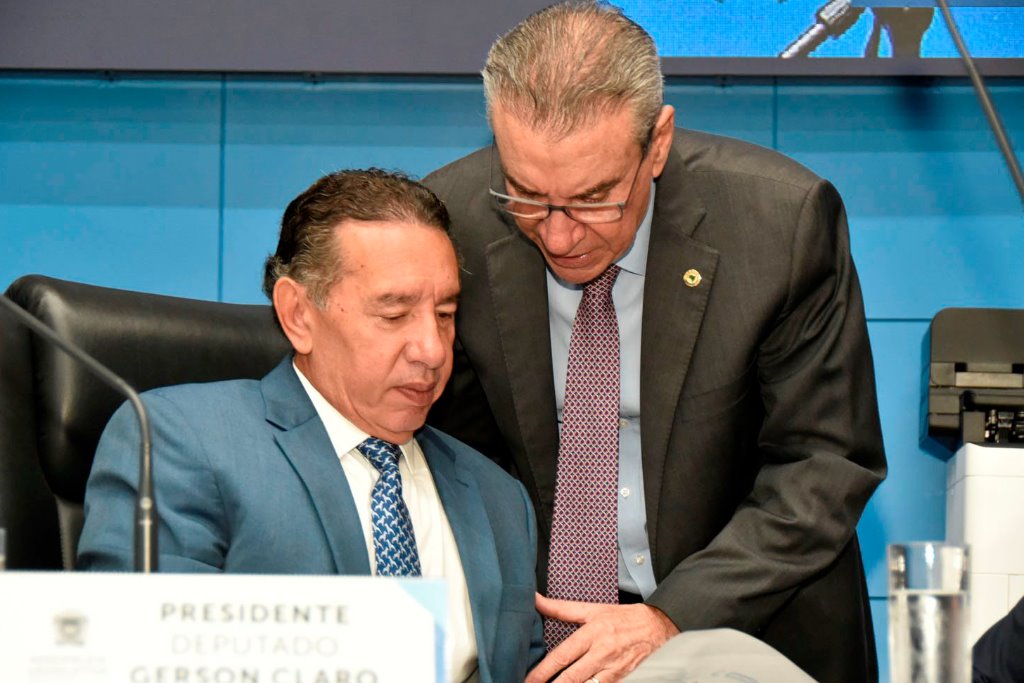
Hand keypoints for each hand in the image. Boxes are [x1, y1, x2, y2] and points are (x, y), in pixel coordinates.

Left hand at [526, 593, 678, 682]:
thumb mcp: (593, 609)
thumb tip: (535, 599)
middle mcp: (602, 652)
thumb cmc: (623, 618)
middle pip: (571, 677)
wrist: (660, 626)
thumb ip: (561, 608)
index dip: (542, 671)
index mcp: (591, 633)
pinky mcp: (625, 679)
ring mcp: (615, 670)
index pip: (561, 656)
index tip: (529, 680)